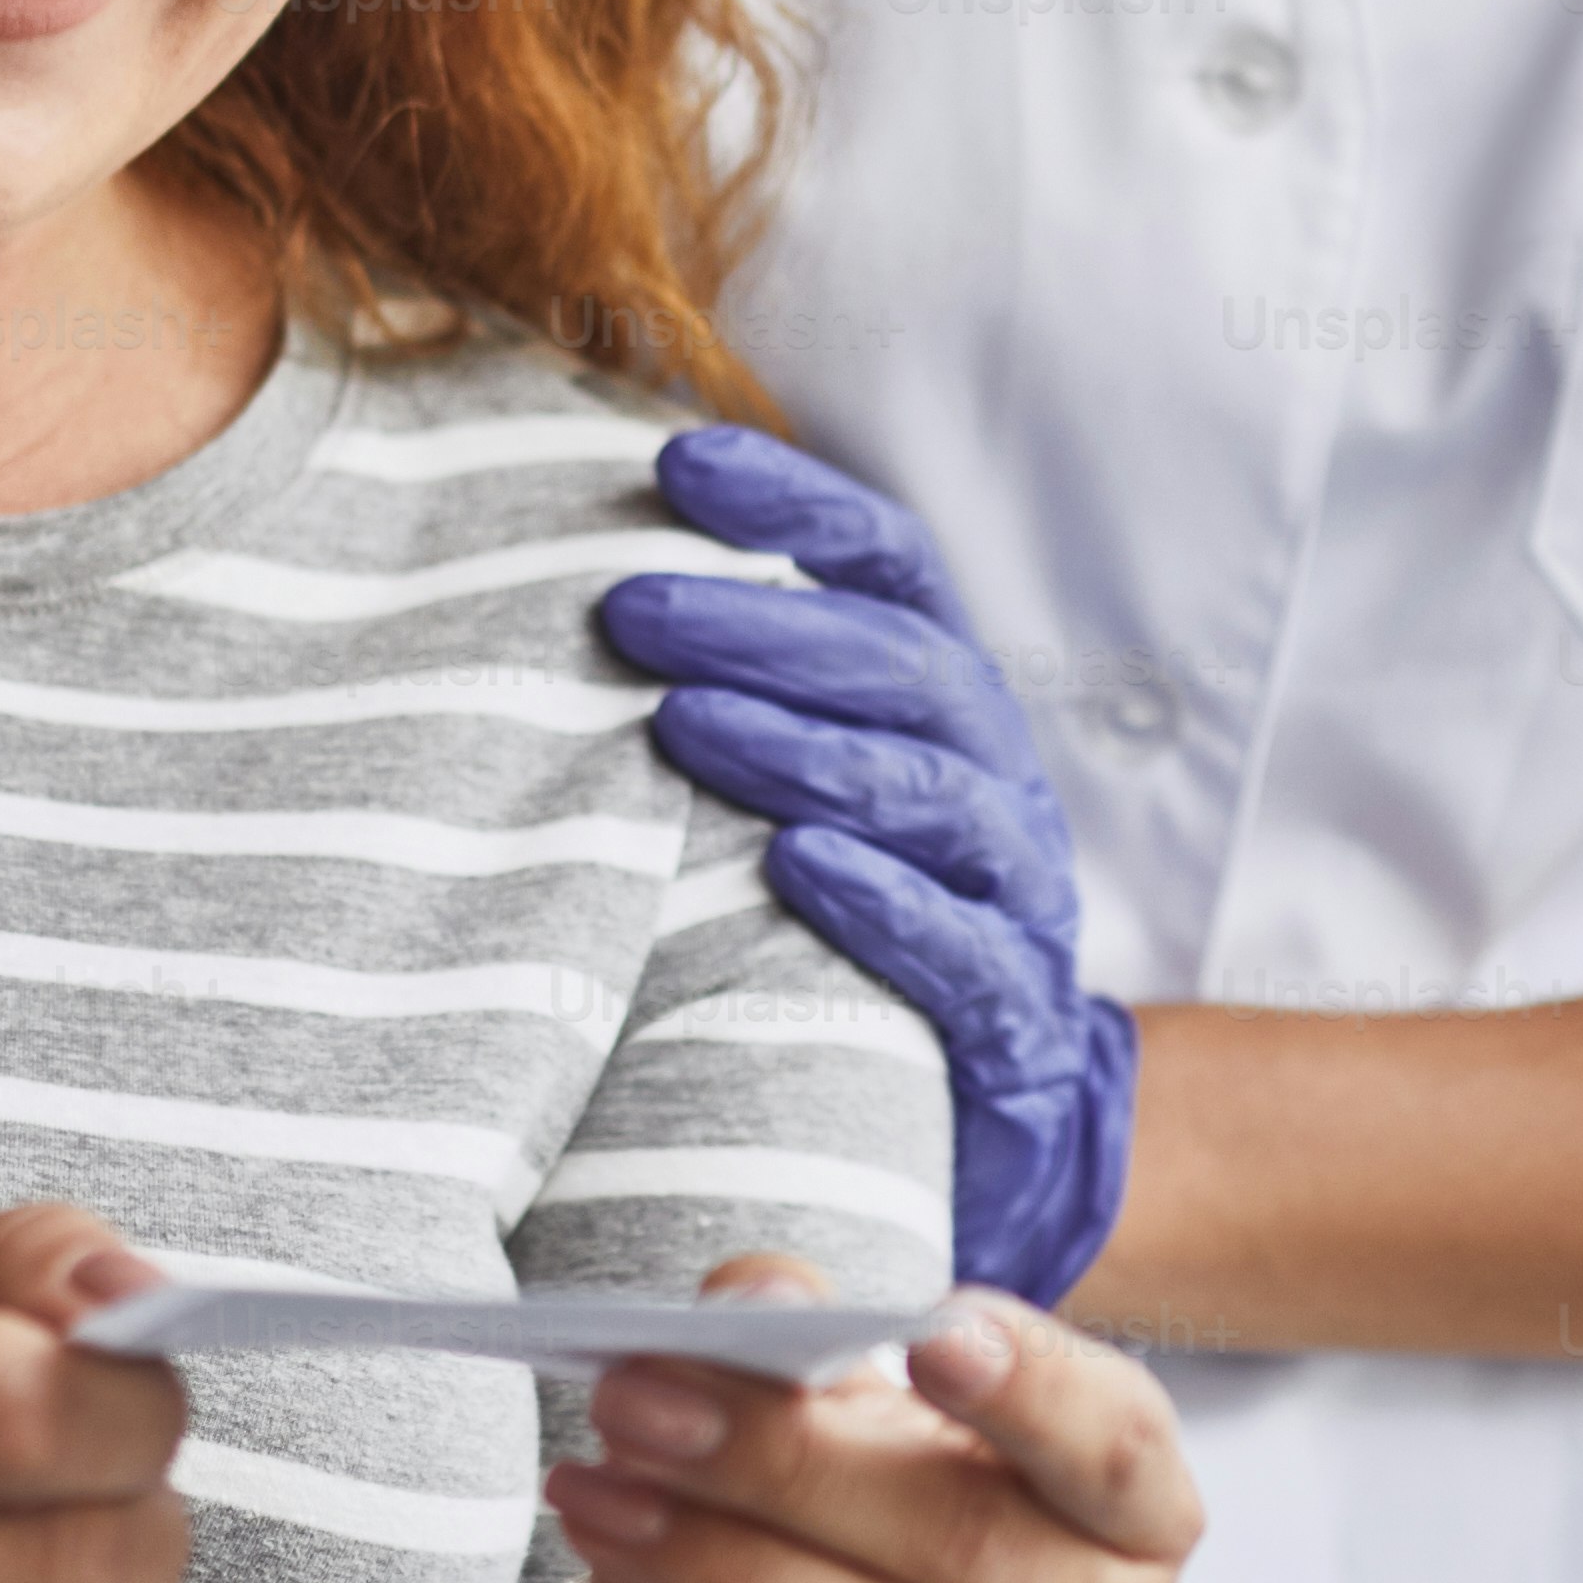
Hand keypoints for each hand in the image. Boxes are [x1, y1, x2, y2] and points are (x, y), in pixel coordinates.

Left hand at [516, 1257, 1196, 1582]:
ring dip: (731, 1578)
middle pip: (977, 1543)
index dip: (1034, 1385)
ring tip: (609, 1519)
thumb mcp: (785, 1414)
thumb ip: (784, 1336)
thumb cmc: (789, 1543)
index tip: (927, 1326)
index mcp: (1126, 1516)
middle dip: (784, 1465)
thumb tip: (760, 1306)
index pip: (1118, 1443)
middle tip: (631, 1407)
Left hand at [600, 428, 1141, 1302]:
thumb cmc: (851, 928)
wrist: (992, 1124)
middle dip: (769, 625)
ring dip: (806, 749)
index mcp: (944, 703)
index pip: (889, 566)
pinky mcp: (1014, 1016)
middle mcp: (993, 779)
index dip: (796, 504)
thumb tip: (566, 581)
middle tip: (629, 608)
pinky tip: (792, 867)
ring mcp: (1016, 897)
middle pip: (904, 668)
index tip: (676, 458)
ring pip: (933, 793)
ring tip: (684, 722)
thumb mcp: (804, 798)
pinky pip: (960, 948)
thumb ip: (733, 698)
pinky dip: (880, 902)